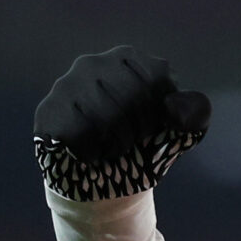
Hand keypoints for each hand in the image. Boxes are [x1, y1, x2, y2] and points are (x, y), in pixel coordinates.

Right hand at [33, 47, 210, 200]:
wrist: (103, 181)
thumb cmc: (143, 148)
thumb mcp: (178, 131)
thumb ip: (192, 114)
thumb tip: (179, 106)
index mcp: (128, 59)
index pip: (155, 81)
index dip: (159, 115)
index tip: (153, 128)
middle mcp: (94, 63)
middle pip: (129, 100)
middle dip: (137, 132)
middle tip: (130, 143)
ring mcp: (66, 85)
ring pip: (102, 117)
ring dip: (115, 146)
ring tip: (111, 149)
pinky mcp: (48, 112)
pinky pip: (78, 134)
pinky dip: (91, 154)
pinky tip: (90, 155)